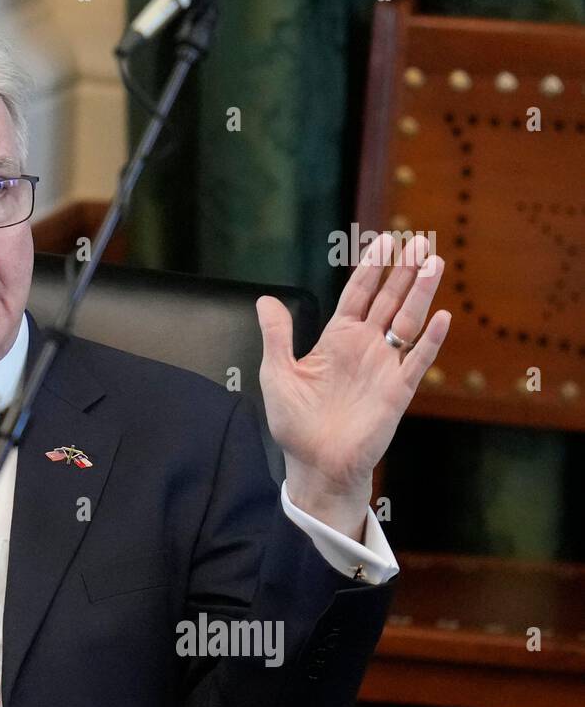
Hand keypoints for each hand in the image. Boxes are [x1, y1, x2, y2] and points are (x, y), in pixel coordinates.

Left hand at [255, 233, 450, 537]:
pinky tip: (441, 317)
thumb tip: (265, 300)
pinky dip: (429, 341)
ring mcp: (383, 368)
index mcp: (337, 340)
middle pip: (389, 301)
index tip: (383, 240)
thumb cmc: (296, 424)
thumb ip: (277, 336)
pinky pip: (417, 362)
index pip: (358, 295)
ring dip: (421, 294)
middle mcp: (364, 348)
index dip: (371, 268)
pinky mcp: (396, 392)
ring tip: (433, 263)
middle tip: (419, 241)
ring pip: (407, 322)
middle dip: (403, 271)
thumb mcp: (277, 373)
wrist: (315, 465)